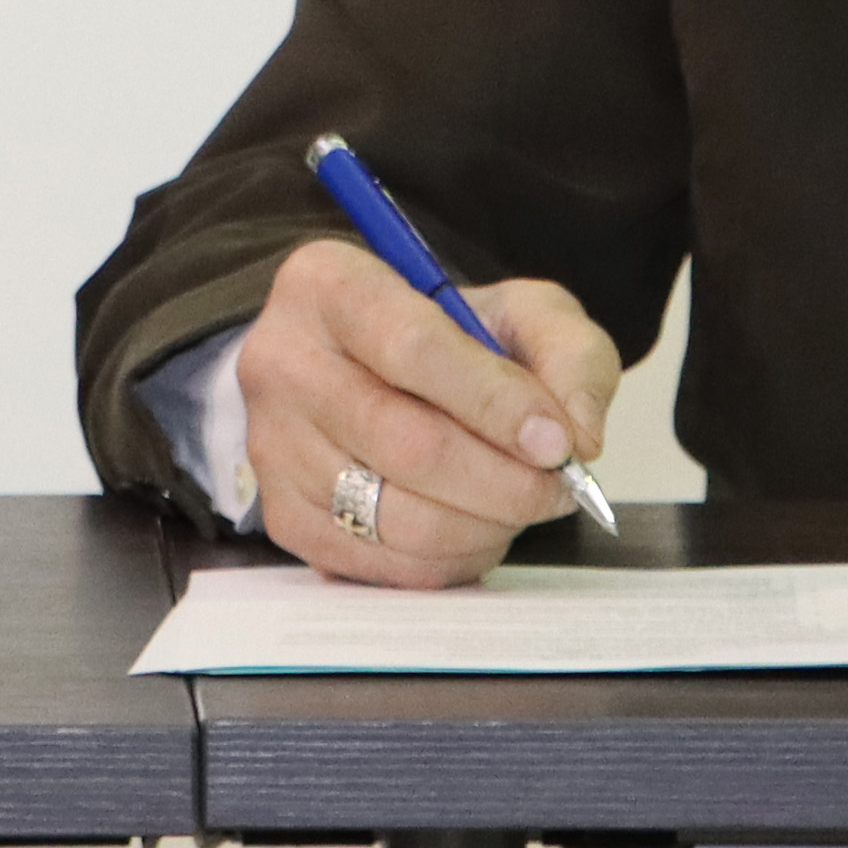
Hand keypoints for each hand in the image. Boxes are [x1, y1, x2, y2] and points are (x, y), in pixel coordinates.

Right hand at [233, 238, 621, 587]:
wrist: (373, 372)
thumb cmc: (447, 338)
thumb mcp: (521, 311)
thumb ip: (569, 354)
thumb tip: (574, 435)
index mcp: (328, 283)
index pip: (414, 349)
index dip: (495, 403)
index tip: (556, 441)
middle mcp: (282, 361)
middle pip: (407, 443)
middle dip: (504, 480)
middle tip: (557, 487)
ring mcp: (272, 444)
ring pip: (396, 515)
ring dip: (482, 525)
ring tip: (517, 503)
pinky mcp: (282, 515)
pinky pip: (381, 564)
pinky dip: (448, 559)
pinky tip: (473, 526)